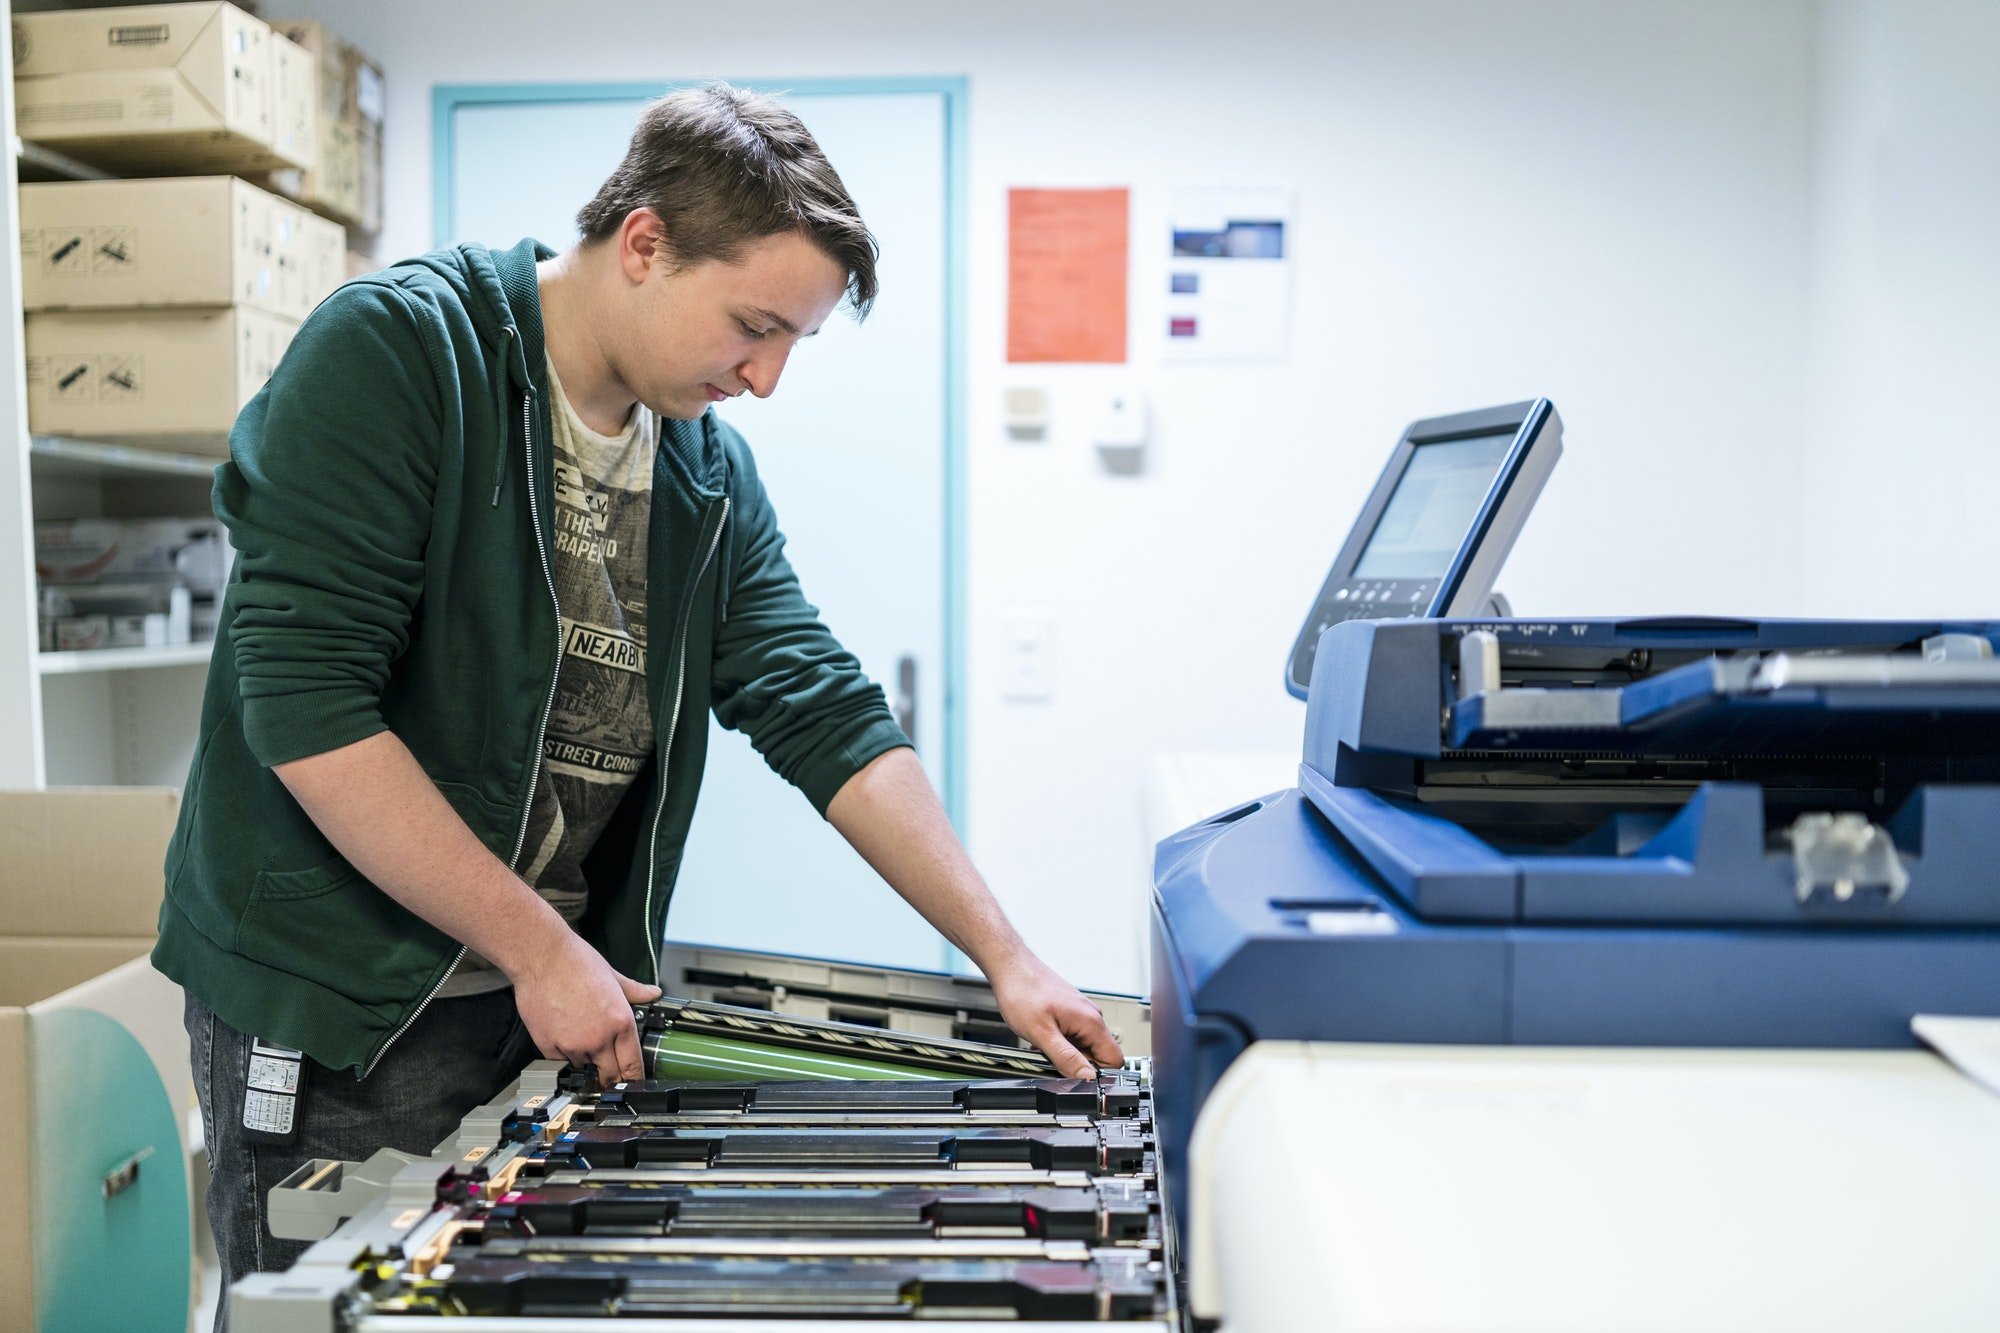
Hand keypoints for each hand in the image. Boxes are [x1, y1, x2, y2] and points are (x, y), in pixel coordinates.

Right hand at [508, 929, 660, 1083]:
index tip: (634, 1082)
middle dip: (612, 1079)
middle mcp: (599, 1038)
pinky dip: (565, 1058)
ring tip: (584, 1048)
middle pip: (610, 1077)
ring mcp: (573, 1045)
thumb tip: (653, 993)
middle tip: (610, 1074)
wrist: (542, 957)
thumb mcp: (614, 976)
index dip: (635, 1078)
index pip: (633, 1065)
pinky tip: (565, 1041)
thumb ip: (635, 991)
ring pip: (584, 1072)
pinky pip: (560, 1064)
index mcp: (620, 1022)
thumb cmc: (576, 962)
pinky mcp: (549, 1046)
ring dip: (586, 1066)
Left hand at [987, 952, 1123, 1079]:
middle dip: (1076, 1063)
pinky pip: (1073, 1037)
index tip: (1076, 1076)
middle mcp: (1091, 1016)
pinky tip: (1043, 1037)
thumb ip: (1066, 1058)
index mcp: (1091, 1022)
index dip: (1098, 1075)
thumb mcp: (1042, 1034)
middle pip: (1098, 1055)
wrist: (1011, 968)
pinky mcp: (1071, 1013)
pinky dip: (1060, 1043)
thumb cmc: (1023, 992)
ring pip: (1084, 1047)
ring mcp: (1081, 1014)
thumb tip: (1087, 1078)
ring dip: (1066, 1053)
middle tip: (1051, 1058)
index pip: (1115, 1060)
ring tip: (1043, 1044)